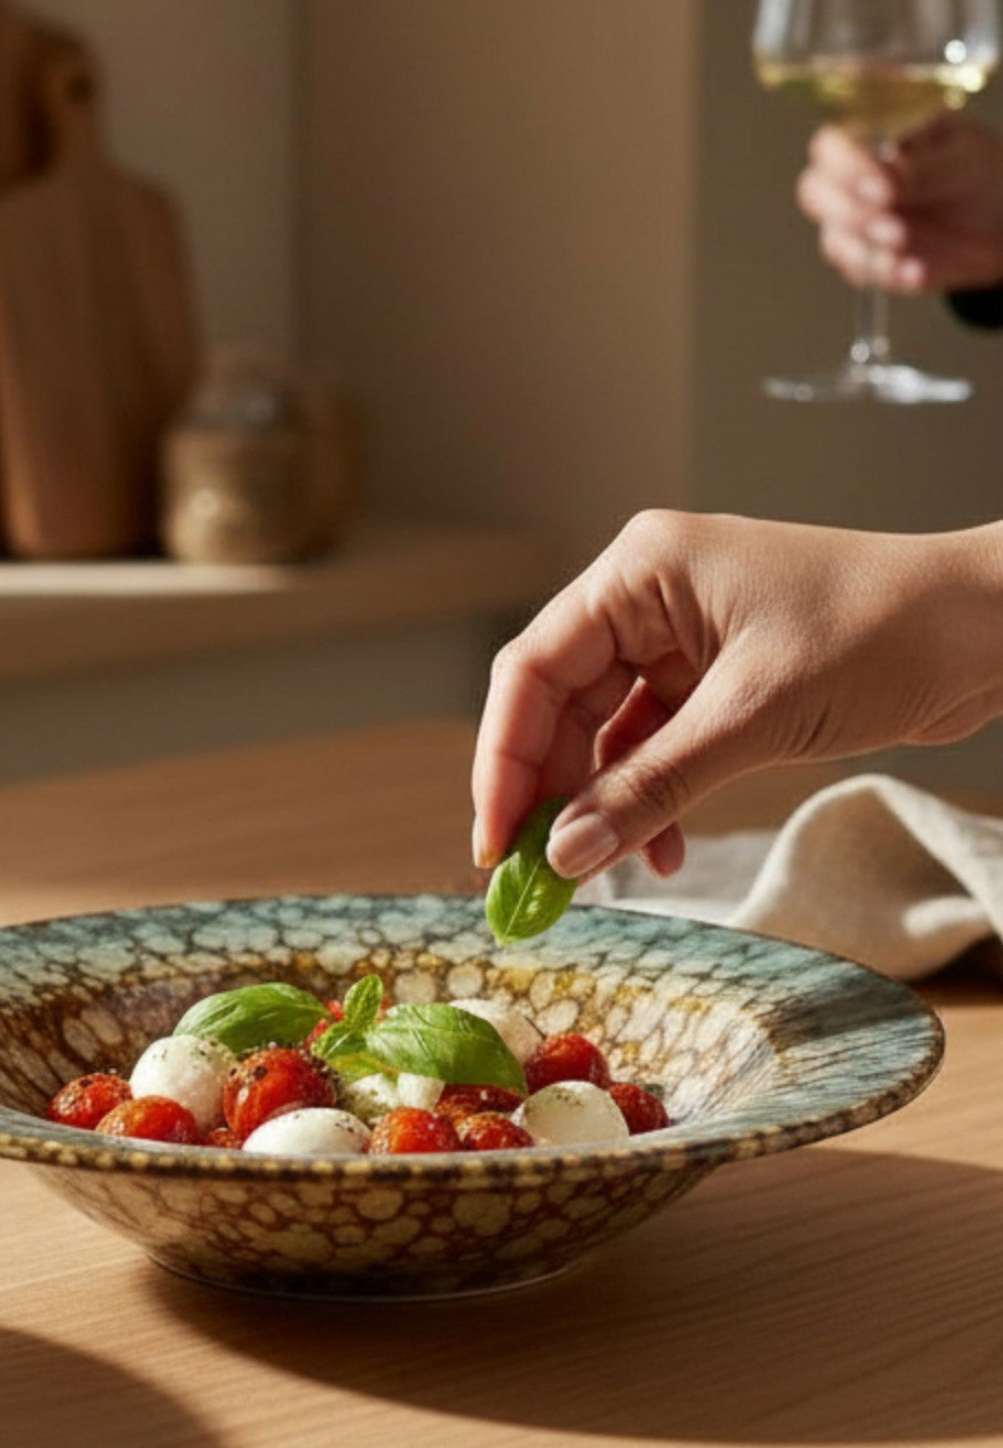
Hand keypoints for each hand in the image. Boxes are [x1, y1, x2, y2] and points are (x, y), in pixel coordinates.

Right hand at [472, 511, 1002, 880]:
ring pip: (600, 735)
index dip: (504, 761)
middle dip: (546, 793)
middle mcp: (644, 599)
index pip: (532, 670)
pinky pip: (649, 747)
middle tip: (530, 874)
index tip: (494, 840)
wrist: (990, 629)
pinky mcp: (710, 680)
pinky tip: (654, 851)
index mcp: (640, 572)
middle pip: (556, 706)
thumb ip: (651, 788)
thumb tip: (565, 854)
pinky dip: (646, 800)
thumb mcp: (754, 718)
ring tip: (594, 874)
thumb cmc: (886, 632)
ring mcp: (677, 640)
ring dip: (598, 806)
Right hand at [796, 115, 1002, 294]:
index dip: (843, 165)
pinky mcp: (866, 262)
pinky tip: (915, 268)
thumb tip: (886, 167)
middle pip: (815, 193)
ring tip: (903, 241)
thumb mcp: (961, 152)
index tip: (877, 183)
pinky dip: (887, 273)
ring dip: (865, 246)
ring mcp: (854, 226)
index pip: (830, 146)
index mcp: (869, 140)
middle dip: (847, 210)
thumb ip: (922, 162)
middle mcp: (850, 183)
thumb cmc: (976, 170)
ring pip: (833, 239)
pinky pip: (861, 274)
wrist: (999, 220)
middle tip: (887, 218)